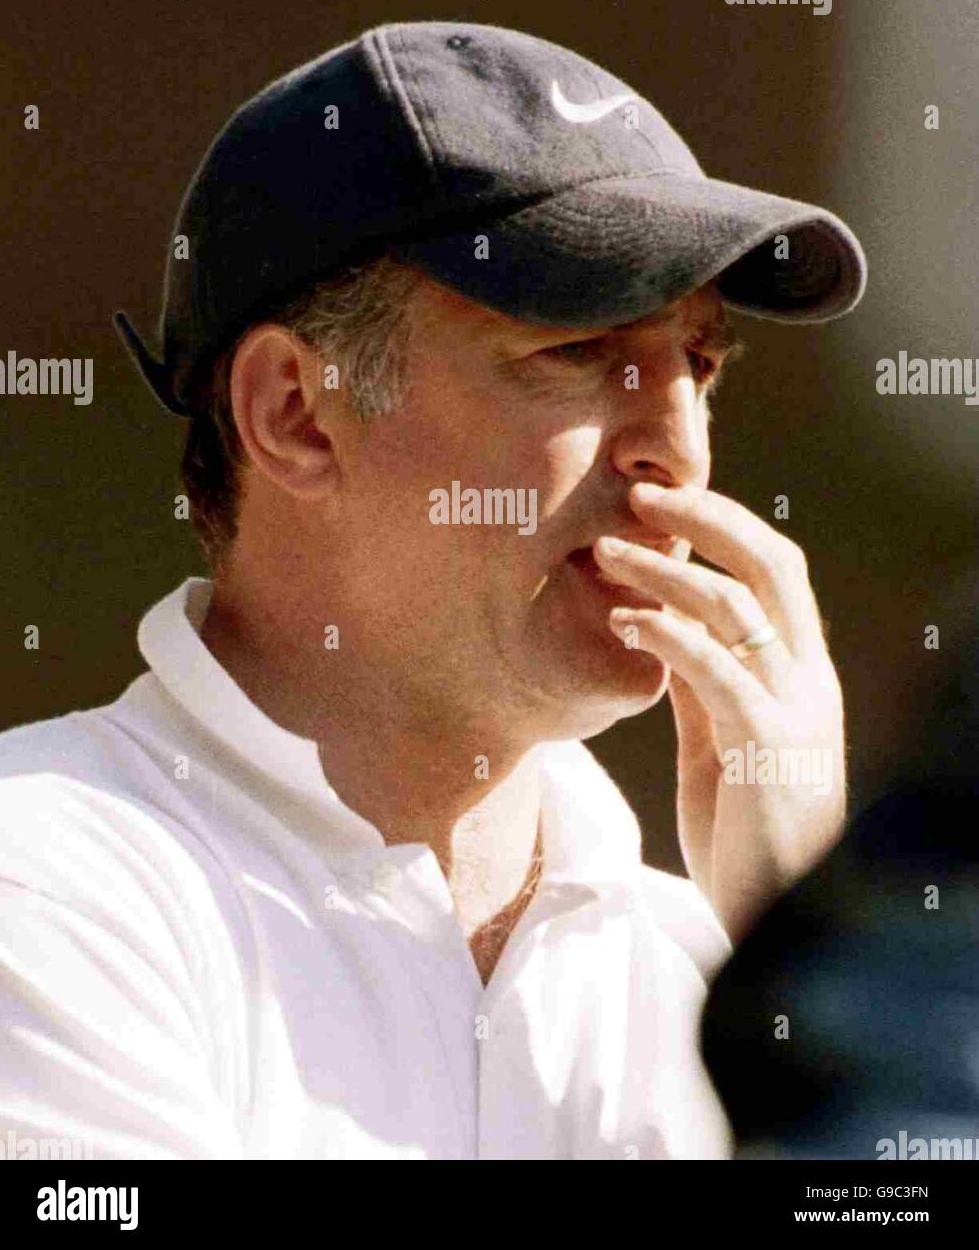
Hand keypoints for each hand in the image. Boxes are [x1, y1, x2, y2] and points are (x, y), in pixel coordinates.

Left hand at [593, 481, 845, 942]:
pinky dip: (668, 636)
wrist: (775, 919)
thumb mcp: (720, 745)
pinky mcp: (767, 748)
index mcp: (801, 674)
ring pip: (736, 608)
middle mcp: (808, 680)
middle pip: (770, 566)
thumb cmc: (744, 832)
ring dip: (664, 573)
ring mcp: (794, 711)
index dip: (726, 528)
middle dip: (706, 520)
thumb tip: (660, 631)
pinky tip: (624, 623)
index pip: (776, 572)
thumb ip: (702, 687)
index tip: (664, 505)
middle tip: (640, 495)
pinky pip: (716, 671)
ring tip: (605, 553)